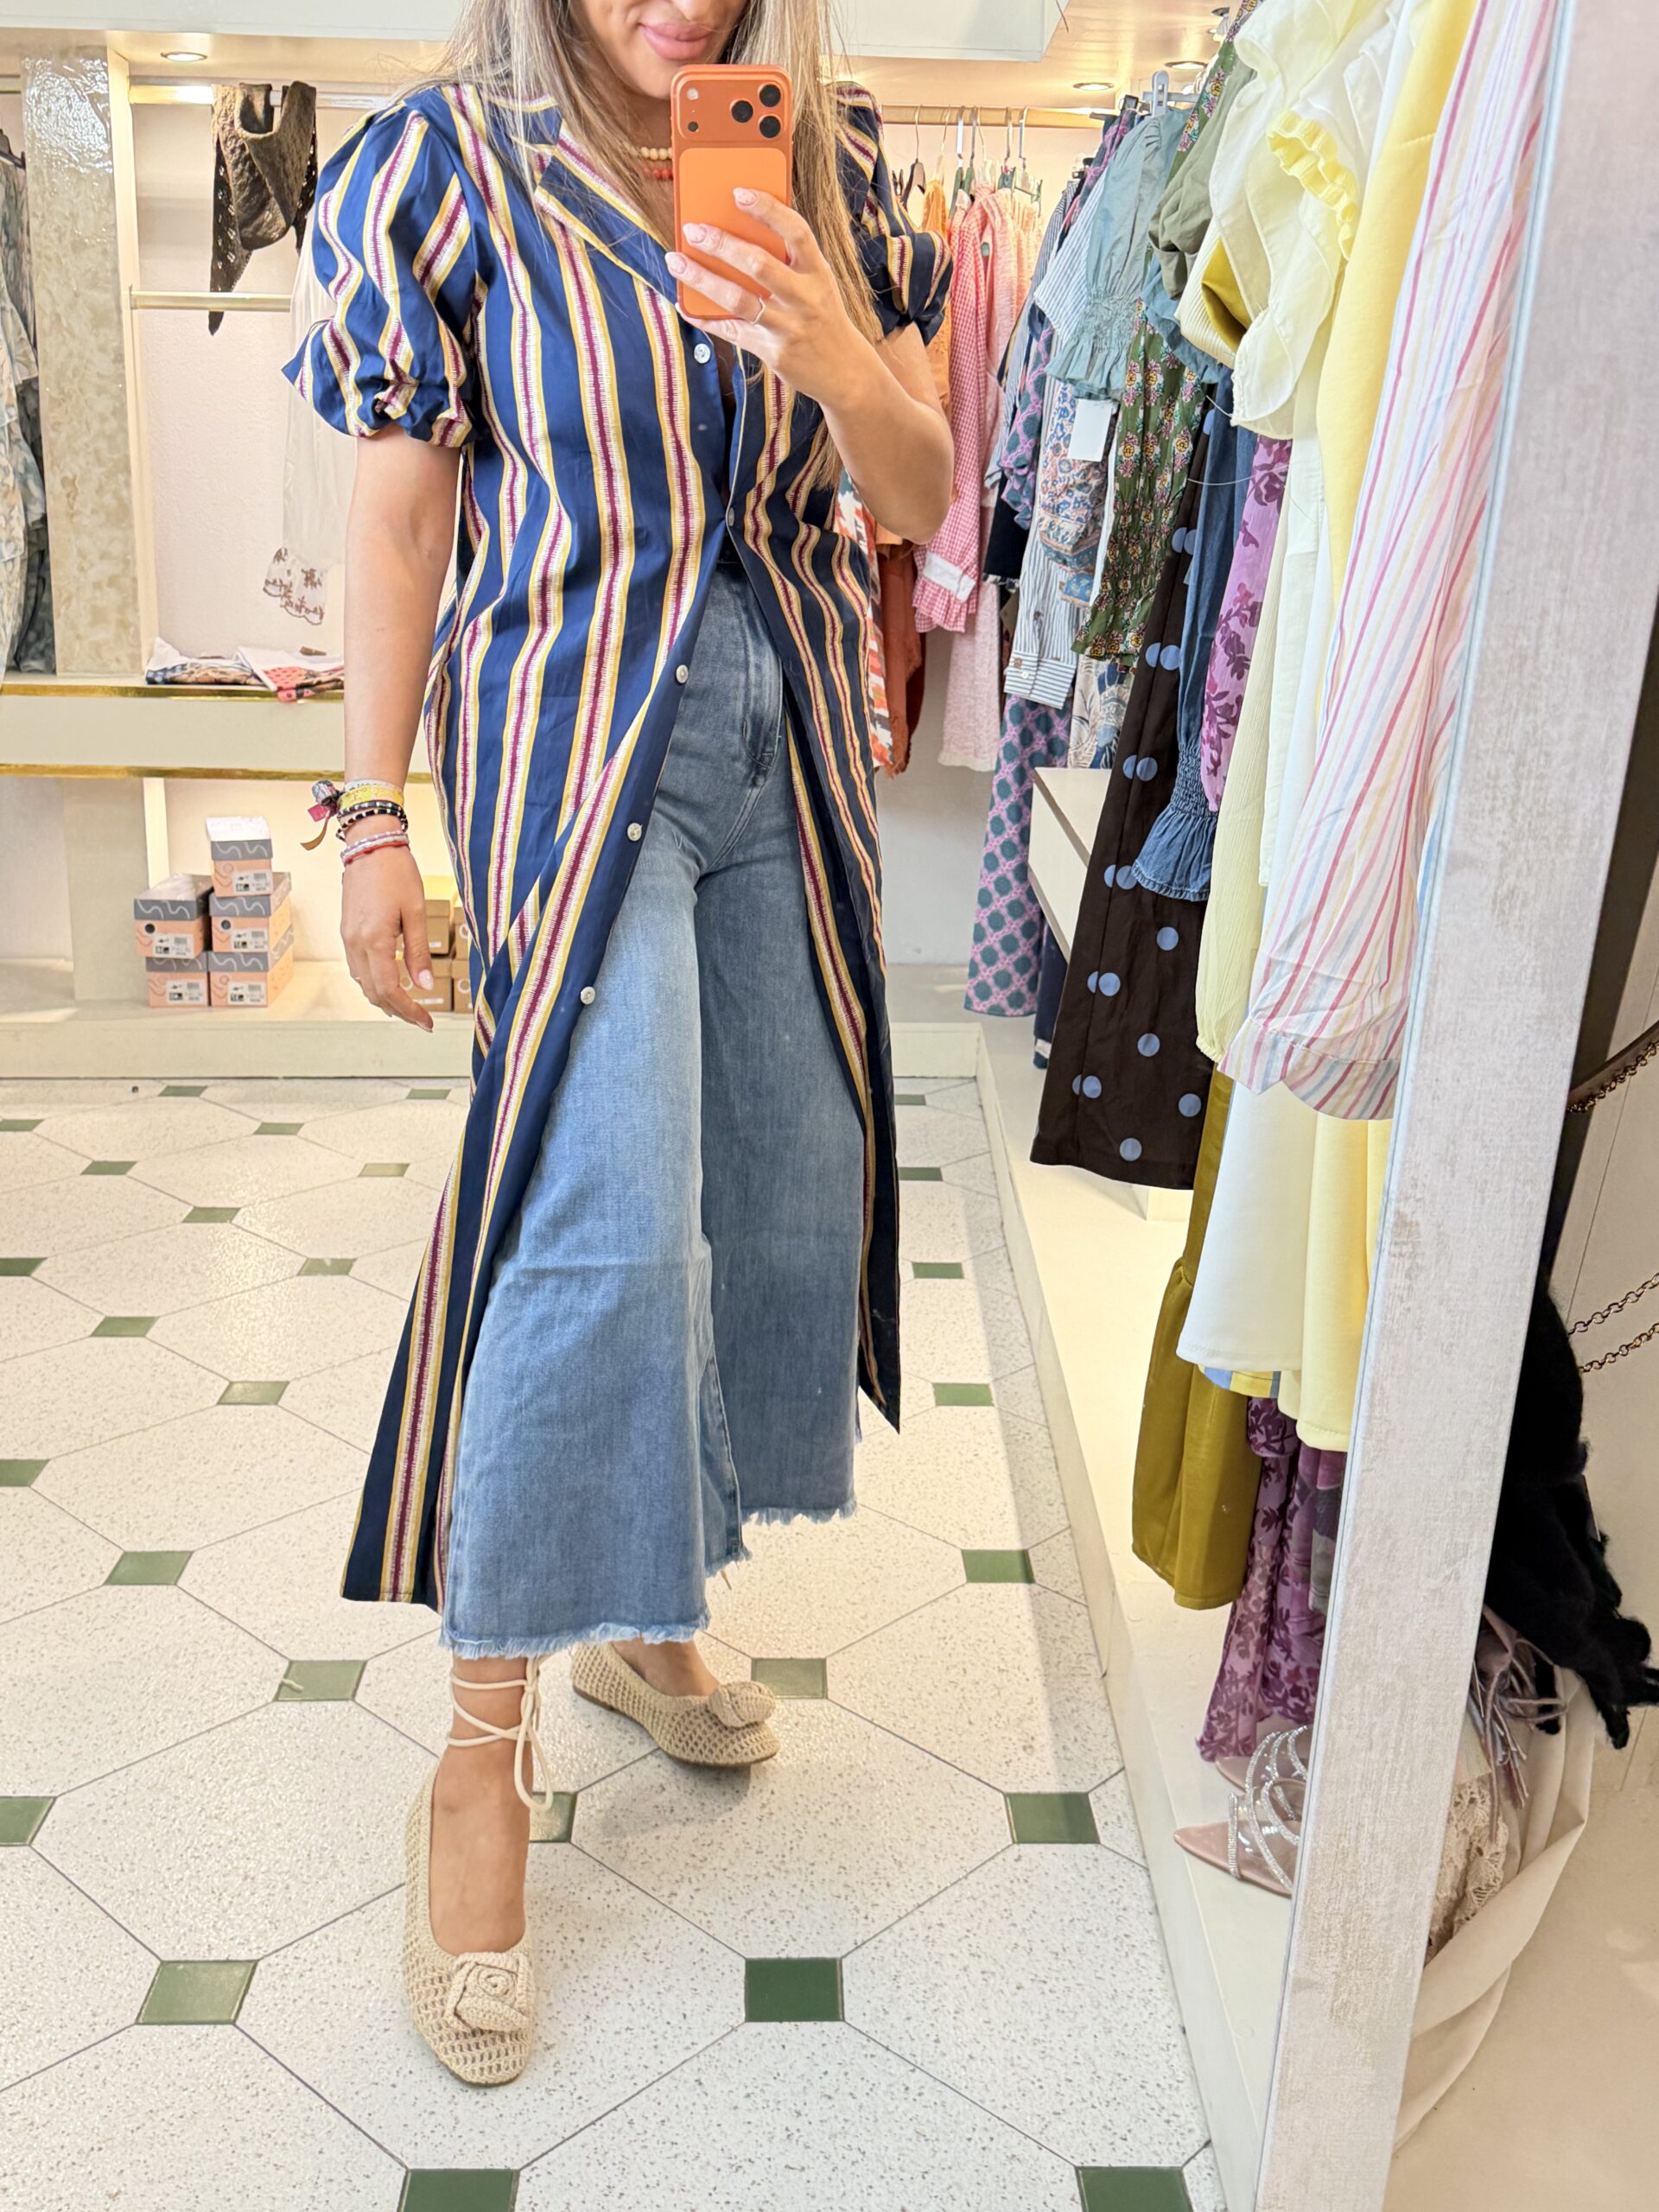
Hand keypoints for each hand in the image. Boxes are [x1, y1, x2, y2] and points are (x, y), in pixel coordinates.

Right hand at [339, 835, 434, 1031]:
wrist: (369, 844)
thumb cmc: (397, 872)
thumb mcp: (415, 912)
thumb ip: (418, 952)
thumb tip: (425, 986)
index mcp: (374, 940)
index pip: (389, 990)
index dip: (409, 1011)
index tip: (426, 1022)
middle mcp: (355, 943)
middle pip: (373, 992)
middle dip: (397, 1010)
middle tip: (422, 1019)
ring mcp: (347, 938)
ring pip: (362, 982)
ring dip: (384, 998)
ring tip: (409, 1004)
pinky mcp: (346, 931)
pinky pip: (357, 967)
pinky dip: (373, 981)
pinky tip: (391, 980)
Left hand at [667, 189, 876, 410]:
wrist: (844, 372)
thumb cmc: (822, 316)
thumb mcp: (818, 283)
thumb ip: (789, 260)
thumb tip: (740, 228)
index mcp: (818, 272)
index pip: (796, 232)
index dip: (768, 209)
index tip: (738, 193)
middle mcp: (805, 298)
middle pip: (758, 264)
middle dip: (721, 244)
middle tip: (692, 229)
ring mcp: (789, 327)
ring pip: (738, 299)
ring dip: (702, 278)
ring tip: (676, 261)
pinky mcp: (773, 352)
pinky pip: (732, 331)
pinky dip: (705, 318)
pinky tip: (684, 304)